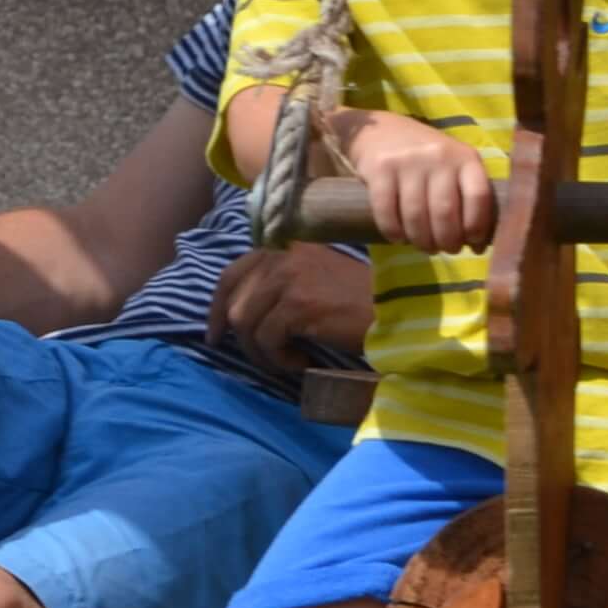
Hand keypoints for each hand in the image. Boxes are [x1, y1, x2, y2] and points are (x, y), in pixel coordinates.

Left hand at [213, 240, 370, 360]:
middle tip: (254, 358)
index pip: (232, 274)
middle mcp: (280, 255)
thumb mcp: (310, 277)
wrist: (393, 310)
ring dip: (261, 352)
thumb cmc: (355, 299)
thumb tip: (236, 315)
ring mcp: (287, 278)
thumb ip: (276, 282)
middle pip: (234, 303)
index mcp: (281, 246)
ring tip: (285, 360)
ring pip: (245, 323)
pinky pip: (267, 340)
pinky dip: (279, 359)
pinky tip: (301, 361)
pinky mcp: (297, 304)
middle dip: (240, 337)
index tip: (214, 333)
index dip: (216, 306)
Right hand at [341, 113, 495, 252]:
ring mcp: (408, 161)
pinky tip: (399, 237)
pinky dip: (393, 232)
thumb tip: (478, 245)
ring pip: (416, 216)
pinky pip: (387, 212)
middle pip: (445, 212)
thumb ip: (467, 197)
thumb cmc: (426, 159)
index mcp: (465, 157)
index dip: (477, 226)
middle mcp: (439, 156)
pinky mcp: (380, 168)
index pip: (479, 196)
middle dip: (447, 241)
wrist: (381, 131)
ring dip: (421, 241)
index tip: (472, 243)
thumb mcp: (454, 167)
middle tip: (445, 249)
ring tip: (424, 246)